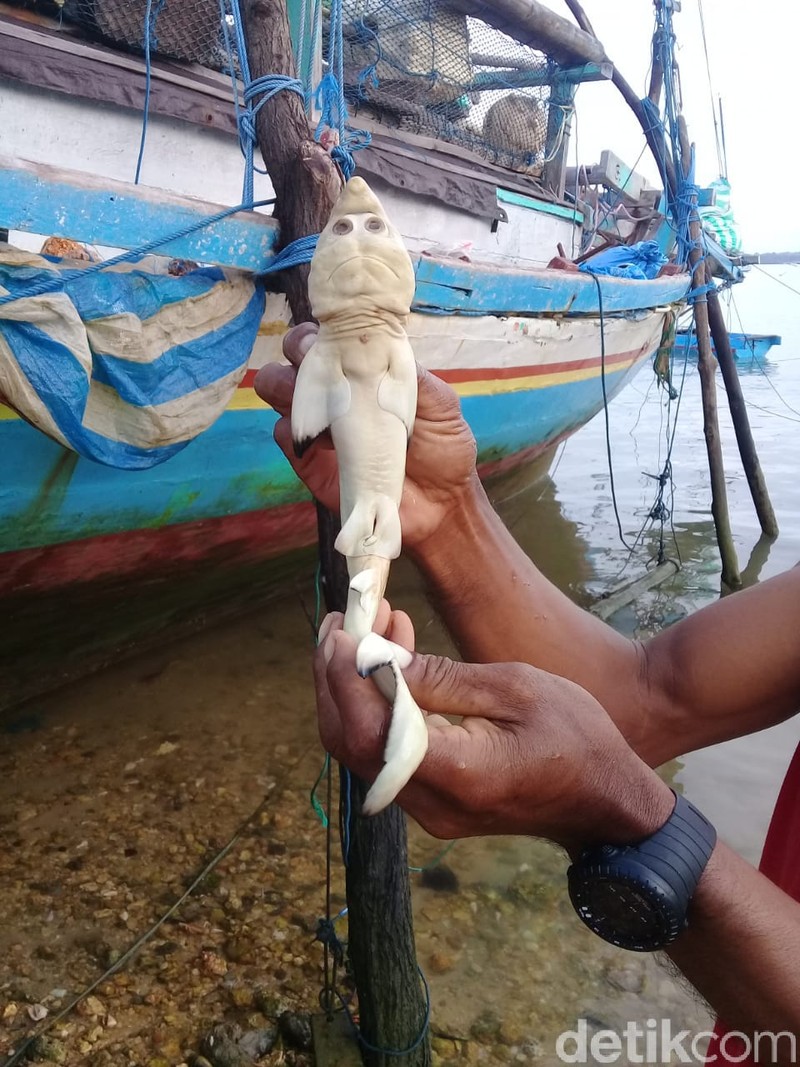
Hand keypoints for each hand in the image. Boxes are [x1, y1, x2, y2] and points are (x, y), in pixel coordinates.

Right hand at [253, 323, 478, 548]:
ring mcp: (322, 428)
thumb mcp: (439, 403)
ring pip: (281, 393)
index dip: (324, 331)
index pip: (333, 341)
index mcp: (366, 373)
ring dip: (285, 386)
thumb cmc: (443, 448)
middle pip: (297, 360)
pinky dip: (292, 429)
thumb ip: (410, 374)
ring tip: (304, 392)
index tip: (328, 332)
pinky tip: (313, 433)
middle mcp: (338, 395)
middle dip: (297, 351)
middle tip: (311, 358)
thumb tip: (381, 343)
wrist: (441, 506)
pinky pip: (286, 437)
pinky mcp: (311, 463)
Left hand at [314, 614, 674, 850]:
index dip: (343, 677)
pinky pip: (383, 754)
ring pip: (360, 748)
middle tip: (343, 621)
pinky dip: (376, 707)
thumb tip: (378, 659)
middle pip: (349, 741)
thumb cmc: (576, 737)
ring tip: (372, 628)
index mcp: (456, 773)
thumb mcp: (516, 689)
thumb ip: (442, 679)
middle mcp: (430, 801)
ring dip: (353, 688)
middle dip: (336, 677)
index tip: (340, 631)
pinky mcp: (431, 800)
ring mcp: (427, 807)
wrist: (606, 801)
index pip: (370, 728)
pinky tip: (393, 664)